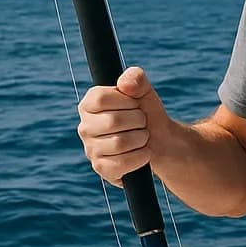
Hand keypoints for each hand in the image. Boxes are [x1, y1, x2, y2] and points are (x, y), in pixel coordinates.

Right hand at [77, 66, 171, 185]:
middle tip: (142, 122)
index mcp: (89, 104)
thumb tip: (125, 84)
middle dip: (138, 120)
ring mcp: (91, 149)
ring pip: (119, 143)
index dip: (126, 101)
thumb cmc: (146, 112)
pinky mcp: (101, 168)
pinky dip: (140, 157)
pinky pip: (122, 163)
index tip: (135, 104)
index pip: (101, 99)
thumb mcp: (144, 90)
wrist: (160, 141)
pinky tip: (143, 152)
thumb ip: (135, 78)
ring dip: (141, 138)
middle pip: (113, 121)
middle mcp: (85, 127)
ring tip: (143, 136)